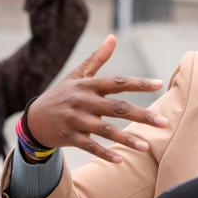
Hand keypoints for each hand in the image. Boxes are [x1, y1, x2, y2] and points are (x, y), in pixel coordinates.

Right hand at [26, 35, 167, 162]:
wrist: (33, 119)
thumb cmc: (61, 94)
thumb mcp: (77, 75)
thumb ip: (97, 58)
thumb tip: (113, 37)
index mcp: (88, 85)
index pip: (117, 82)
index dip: (138, 83)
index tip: (159, 84)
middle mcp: (83, 101)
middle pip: (117, 108)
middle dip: (142, 115)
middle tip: (164, 122)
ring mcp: (76, 120)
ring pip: (106, 130)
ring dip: (127, 139)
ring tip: (146, 147)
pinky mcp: (70, 137)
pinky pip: (90, 147)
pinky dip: (104, 154)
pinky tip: (120, 160)